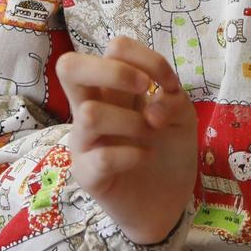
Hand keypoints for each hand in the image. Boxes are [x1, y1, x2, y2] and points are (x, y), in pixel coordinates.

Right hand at [56, 36, 196, 244]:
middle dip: (114, 72)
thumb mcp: (181, 116)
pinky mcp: (86, 174)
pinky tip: (144, 158)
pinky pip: (102, 156)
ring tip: (149, 136)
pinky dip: (134, 154)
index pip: (113, 48)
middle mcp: (90, 107)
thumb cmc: (168, 151)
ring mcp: (83, 141)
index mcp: (113, 88)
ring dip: (132, 122)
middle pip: (69, 66)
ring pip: (89, 113)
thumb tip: (152, 104)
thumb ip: (171, 97)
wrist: (167, 203)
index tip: (167, 83)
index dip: (144, 57)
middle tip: (143, 92)